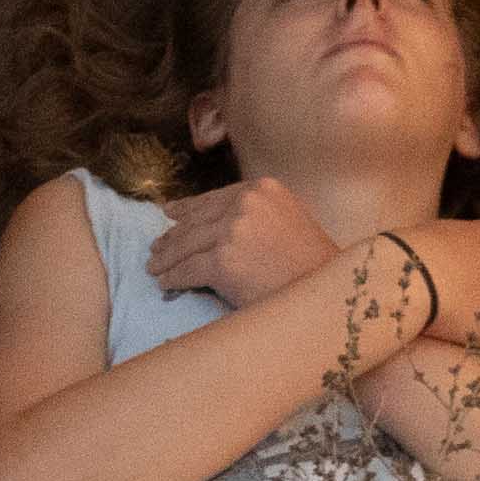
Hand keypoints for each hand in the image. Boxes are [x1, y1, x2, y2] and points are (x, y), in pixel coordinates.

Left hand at [146, 175, 338, 307]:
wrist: (324, 291)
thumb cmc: (310, 264)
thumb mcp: (287, 220)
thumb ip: (255, 215)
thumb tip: (216, 224)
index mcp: (262, 189)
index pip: (214, 199)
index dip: (189, 209)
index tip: (171, 214)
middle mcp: (246, 203)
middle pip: (197, 221)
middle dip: (173, 237)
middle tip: (156, 248)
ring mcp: (232, 230)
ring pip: (187, 245)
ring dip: (167, 258)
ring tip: (155, 268)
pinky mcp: (222, 261)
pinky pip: (188, 270)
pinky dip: (174, 278)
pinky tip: (166, 283)